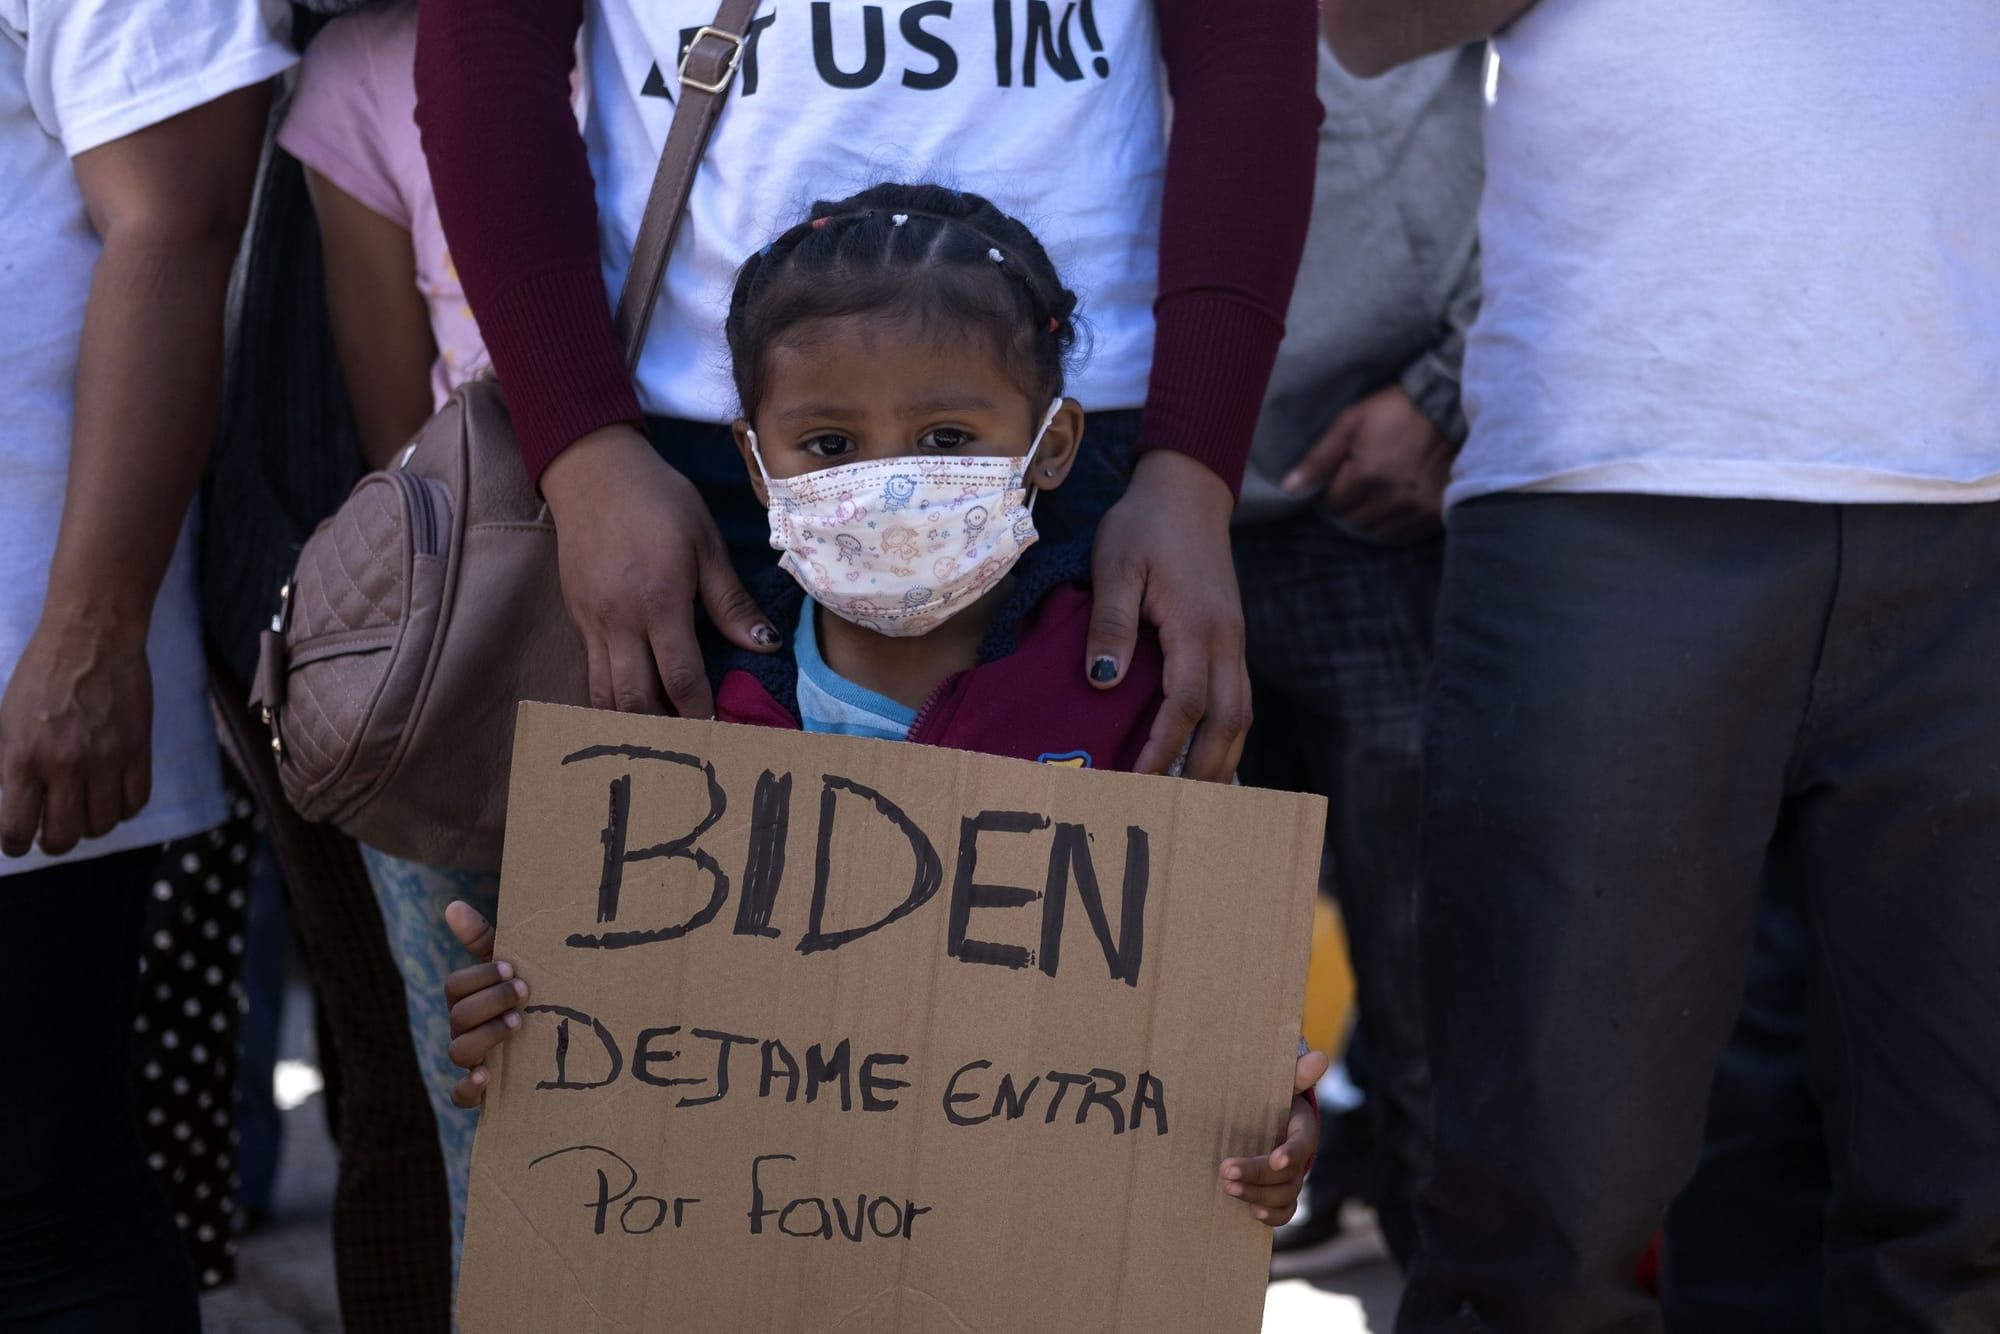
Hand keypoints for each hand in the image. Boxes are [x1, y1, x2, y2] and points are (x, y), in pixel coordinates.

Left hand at [0, 615, 152, 857]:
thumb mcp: (4, 720)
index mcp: (21, 756)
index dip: (14, 845)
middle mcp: (64, 764)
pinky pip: (135, 802)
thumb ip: (4, 764)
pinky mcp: (138, 750)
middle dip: (52, 842)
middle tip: (50, 831)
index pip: (16, 828)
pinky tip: (110, 795)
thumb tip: (7, 799)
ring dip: (89, 826)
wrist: (92, 638)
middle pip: (63, 837)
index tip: (17, 841)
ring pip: (101, 825)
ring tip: (82, 811)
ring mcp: (106, 759)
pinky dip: (122, 809)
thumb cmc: (41, 675)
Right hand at [444, 901, 526, 1108]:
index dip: (480, 977)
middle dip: (491, 1001)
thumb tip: (452, 905)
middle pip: (458, 1015)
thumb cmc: (526, 996)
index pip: (456, 986)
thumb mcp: (510, 968)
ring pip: (458, 1051)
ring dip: (486, 1036)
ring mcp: (471, 1060)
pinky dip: (469, 1088)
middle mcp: (463, 1029)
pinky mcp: (481, 1091)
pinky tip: (486, 1077)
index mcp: (468, 998)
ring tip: (518, 1024)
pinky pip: (460, 1096)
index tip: (511, 968)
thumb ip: (483, 938)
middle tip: (524, 992)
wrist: (556, 1042)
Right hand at [540, 424, 778, 719]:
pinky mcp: (575, 617)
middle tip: (688, 751)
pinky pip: (590, 673)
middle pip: (635, 699)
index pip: (681, 678)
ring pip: (603, 694)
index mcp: (659, 603)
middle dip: (662, 730)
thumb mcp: (706, 544)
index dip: (700, 713)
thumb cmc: (659, 501)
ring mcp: (591, 621)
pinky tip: (629, 708)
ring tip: (658, 741)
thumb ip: (731, 601)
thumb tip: (763, 644)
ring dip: (630, 722)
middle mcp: (619, 620)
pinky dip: (608, 699)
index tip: (719, 737)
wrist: (593, 469)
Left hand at [1087, 449, 1249, 780]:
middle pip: (1227, 722)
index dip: (1162, 748)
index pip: (1185, 704)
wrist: (1187, 491)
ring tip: (1195, 800)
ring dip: (1222, 760)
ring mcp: (1235, 641)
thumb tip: (1103, 683)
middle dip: (1203, 772)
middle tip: (1173, 811)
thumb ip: (1111, 624)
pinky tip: (1208, 756)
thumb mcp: (1116, 565)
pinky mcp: (1232, 639)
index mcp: (1197, 625)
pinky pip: (1239, 699)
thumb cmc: (1144, 525)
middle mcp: (1226, 640)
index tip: (1137, 782)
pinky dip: (1227, 735)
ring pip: (1242, 715)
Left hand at [1220, 1047, 1328, 1225]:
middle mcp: (1301, 1157)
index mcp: (1303, 1129)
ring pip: (1283, 1195)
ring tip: (1226, 1186)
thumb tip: (1319, 1057)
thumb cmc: (1271, 1097)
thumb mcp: (1282, 1082)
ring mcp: (1292, 1178)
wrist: (1265, 1117)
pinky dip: (1271, 1216)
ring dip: (1255, 1195)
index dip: (1291, 1153)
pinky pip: (1284, 1212)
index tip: (1276, 1159)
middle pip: (1287, 1175)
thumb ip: (1297, 1074)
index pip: (1302, 1144)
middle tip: (1225, 1170)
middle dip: (1257, 1174)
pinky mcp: (1281, 1194)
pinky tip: (1252, 1213)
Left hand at [1282, 385, 1451, 543]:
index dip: (1329, 492)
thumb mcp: (1350, 423)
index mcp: (1367, 475)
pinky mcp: (1435, 515)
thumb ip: (1318, 459)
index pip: (1331, 505)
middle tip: (1355, 488)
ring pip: (1376, 533)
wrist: (1446, 407)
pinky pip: (1403, 536)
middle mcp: (1391, 499)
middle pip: (1352, 523)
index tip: (1338, 479)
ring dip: (1368, 520)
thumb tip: (1289, 489)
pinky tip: (1392, 508)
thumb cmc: (1392, 411)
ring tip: (1373, 498)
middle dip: (1347, 508)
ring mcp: (1415, 510)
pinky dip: (1392, 527)